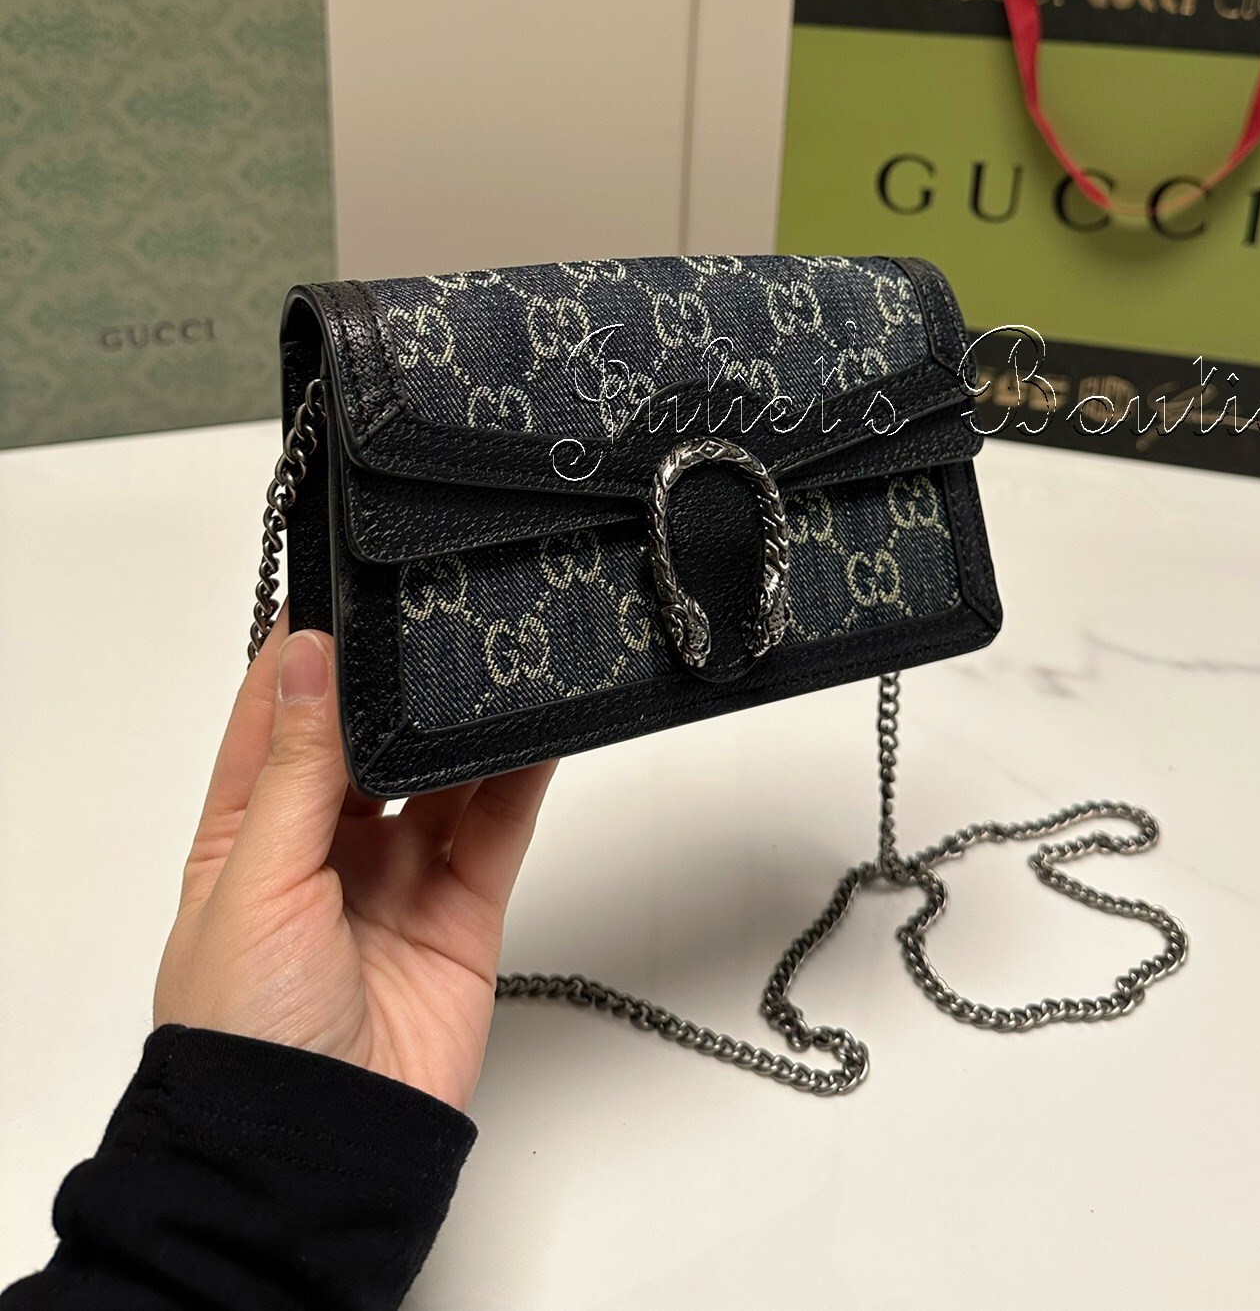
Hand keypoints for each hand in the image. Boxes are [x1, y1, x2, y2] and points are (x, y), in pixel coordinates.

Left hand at [155, 609, 553, 1110]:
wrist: (319, 1149)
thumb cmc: (246, 1034)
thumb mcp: (256, 881)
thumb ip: (298, 768)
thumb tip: (308, 657)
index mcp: (245, 837)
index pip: (276, 722)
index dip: (305, 656)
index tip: (339, 589)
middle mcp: (320, 850)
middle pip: (365, 742)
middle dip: (394, 684)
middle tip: (430, 611)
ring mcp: (394, 877)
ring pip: (440, 775)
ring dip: (462, 722)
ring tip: (491, 655)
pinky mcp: (459, 910)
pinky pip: (495, 827)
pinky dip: (519, 776)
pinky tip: (535, 726)